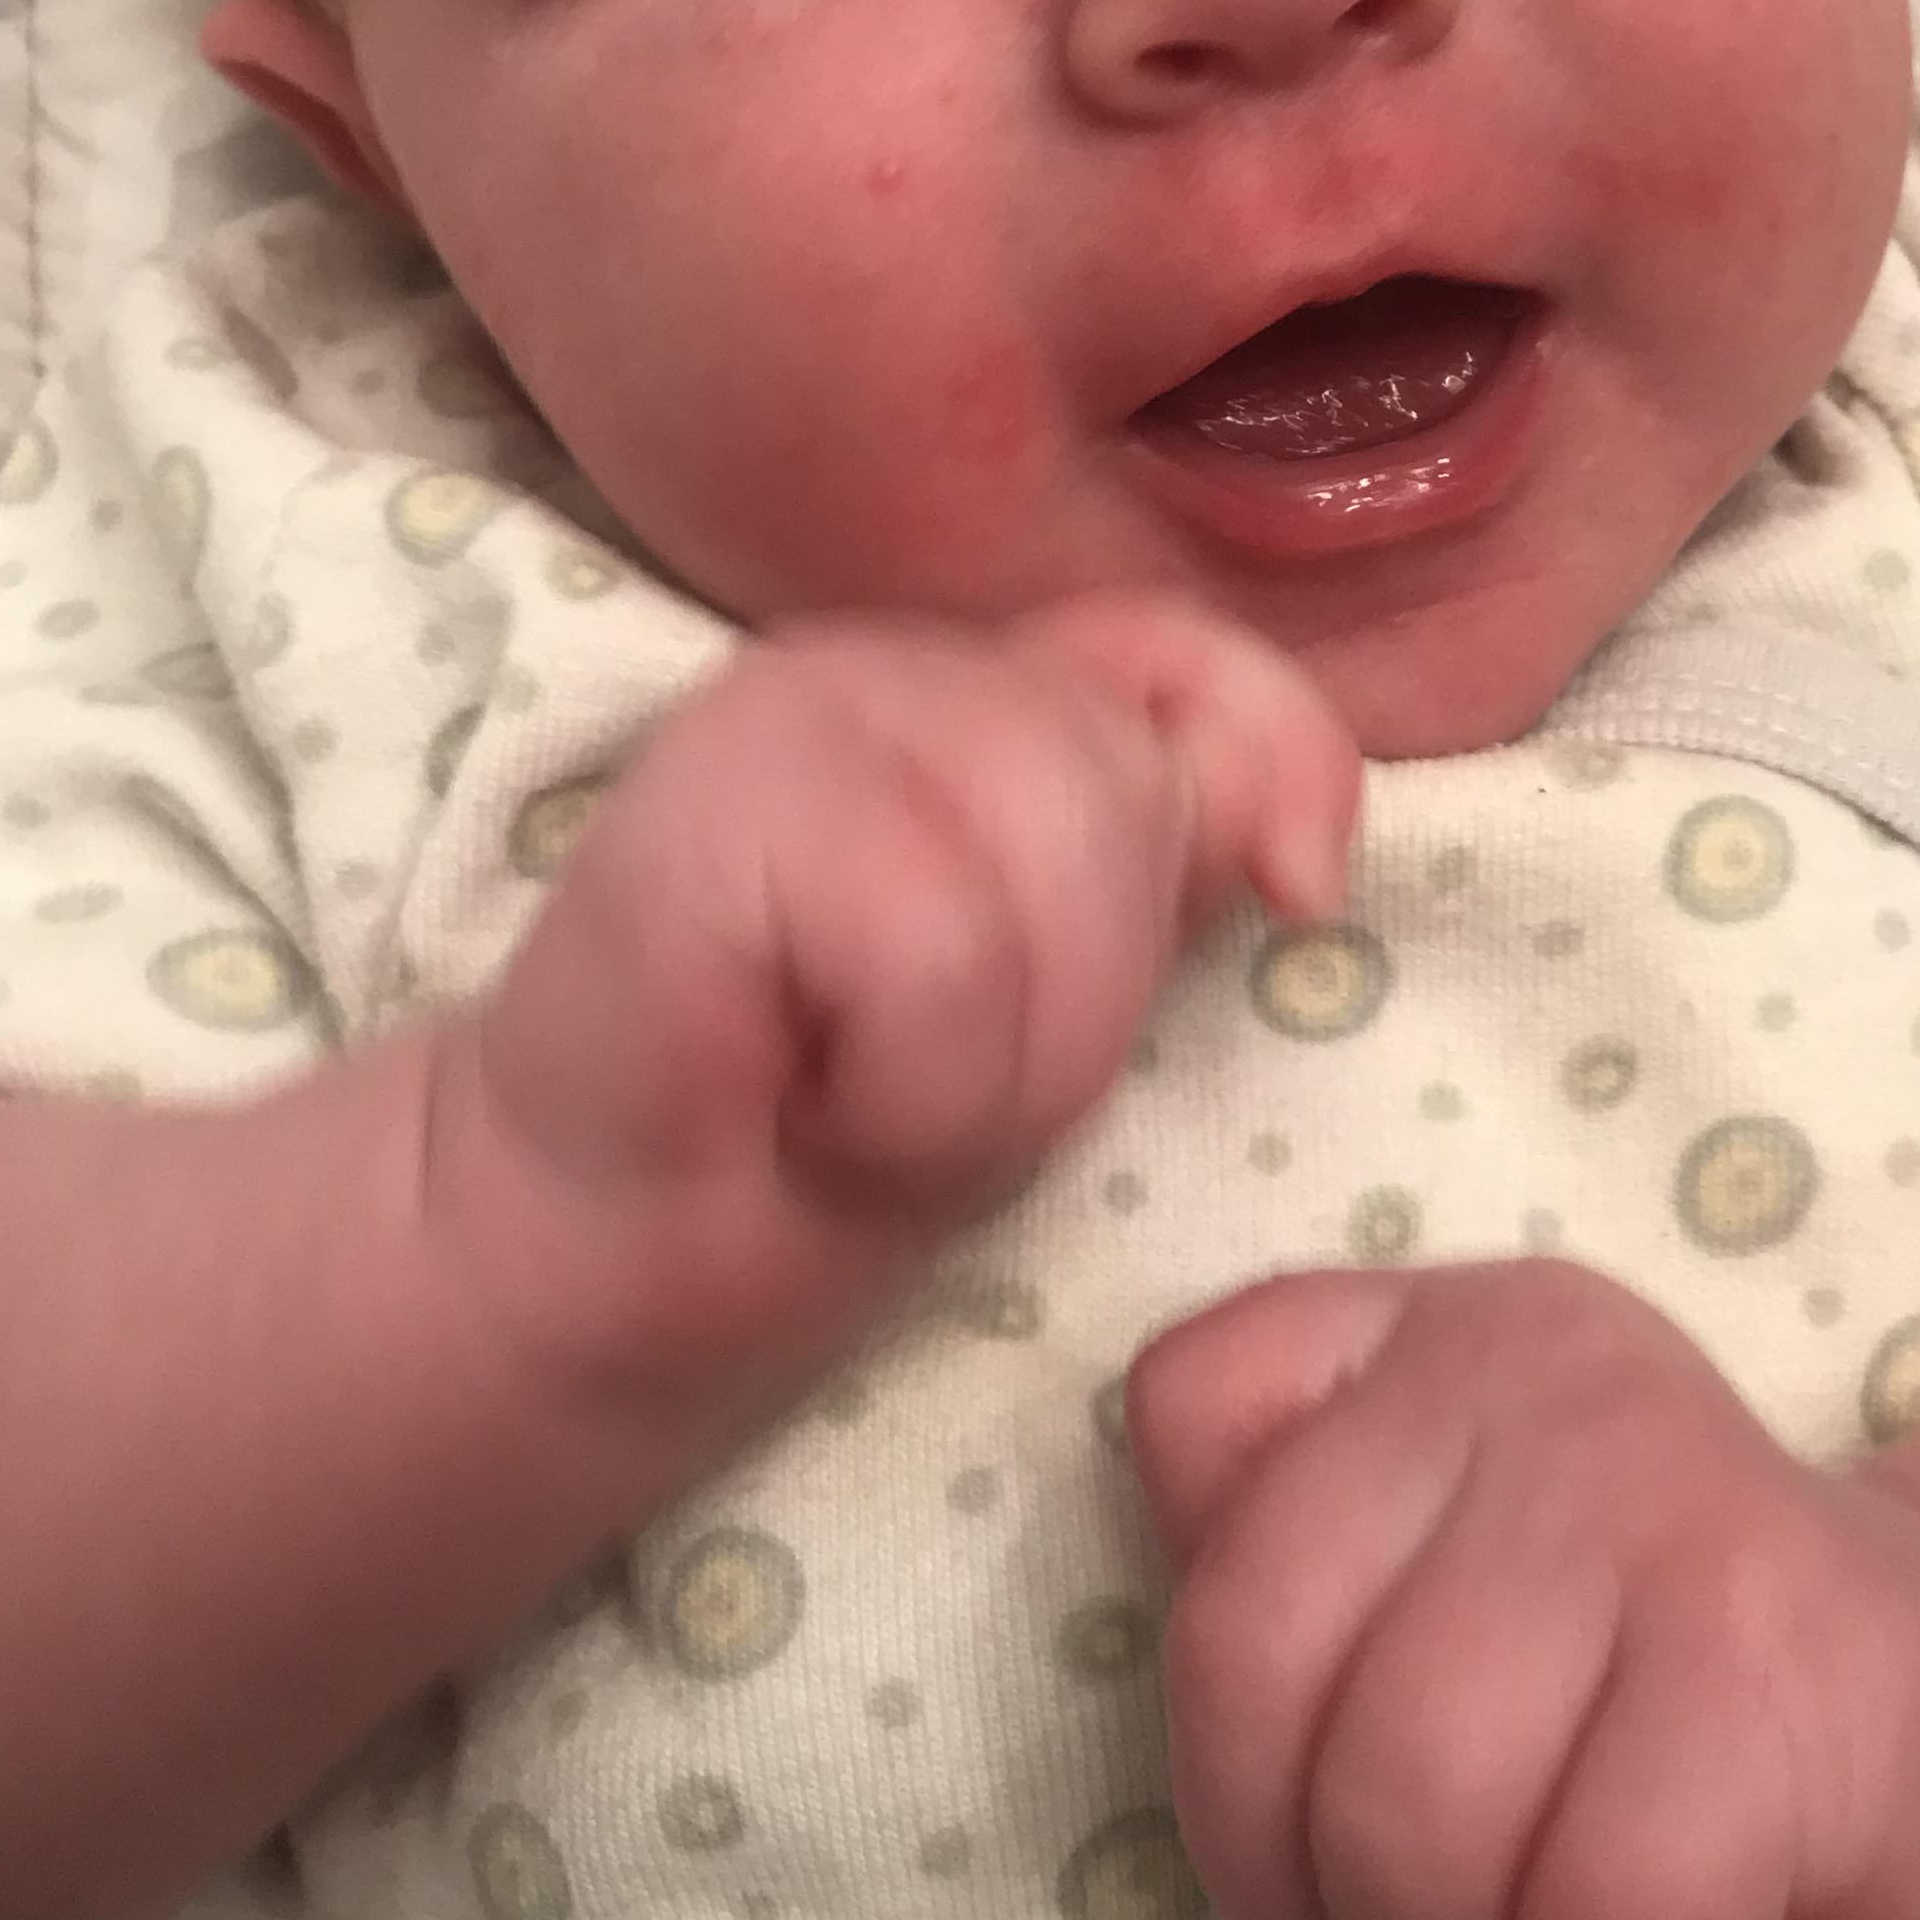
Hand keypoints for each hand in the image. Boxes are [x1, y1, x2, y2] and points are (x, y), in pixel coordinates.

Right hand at [424, 592, 1361, 1420]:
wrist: (612, 1260)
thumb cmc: (839, 1129)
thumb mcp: (1077, 1002)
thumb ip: (1183, 867)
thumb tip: (1307, 843)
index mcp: (996, 689)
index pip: (1205, 659)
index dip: (1280, 762)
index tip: (1294, 898)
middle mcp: (900, 664)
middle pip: (1137, 790)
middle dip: (1089, 998)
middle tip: (942, 1077)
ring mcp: (796, 704)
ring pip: (1060, 858)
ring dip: (998, 1058)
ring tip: (875, 1093)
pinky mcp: (715, 788)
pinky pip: (942, 947)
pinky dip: (910, 1083)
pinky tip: (805, 1096)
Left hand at [1125, 1256, 1919, 1919]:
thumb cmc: (1650, 1712)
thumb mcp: (1434, 1567)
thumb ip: (1269, 1498)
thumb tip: (1164, 1477)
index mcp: (1443, 1335)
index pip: (1187, 1424)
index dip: (1225, 1681)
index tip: (1349, 1756)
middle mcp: (1556, 1381)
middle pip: (1262, 1678)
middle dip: (1331, 1881)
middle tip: (1467, 1907)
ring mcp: (1684, 1508)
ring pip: (1411, 1826)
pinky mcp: (1801, 1681)